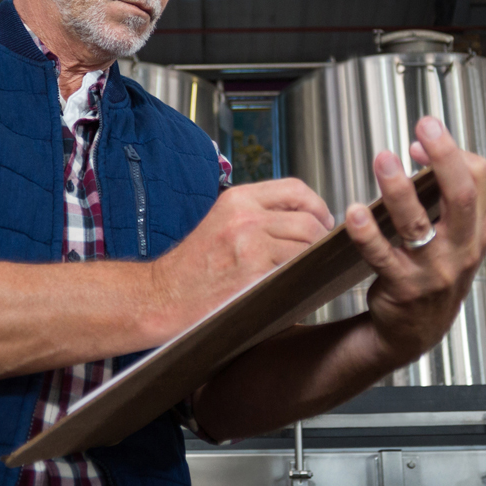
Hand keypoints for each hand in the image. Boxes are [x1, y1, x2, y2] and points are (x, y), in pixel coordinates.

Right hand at [148, 178, 334, 335]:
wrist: (162, 297)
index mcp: (237, 199)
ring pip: (307, 246)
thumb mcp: (220, 224)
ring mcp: (250, 243)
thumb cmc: (190, 270)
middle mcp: (245, 216)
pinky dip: (304, 279)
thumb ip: (256, 218)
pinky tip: (297, 287)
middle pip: (308, 220)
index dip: (317, 206)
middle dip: (321, 240)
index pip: (295, 189)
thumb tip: (303, 224)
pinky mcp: (255, 271)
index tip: (323, 222)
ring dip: (315, 262)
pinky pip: (297, 270)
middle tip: (320, 256)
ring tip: (308, 273)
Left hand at [344, 116, 485, 365]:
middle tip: (425, 126)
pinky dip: (368, 232)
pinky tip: (354, 212)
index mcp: (476, 231)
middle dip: (444, 157)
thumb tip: (417, 147)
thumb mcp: (453, 236)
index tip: (423, 134)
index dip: (453, 152)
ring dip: (399, 189)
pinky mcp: (403, 288)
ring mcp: (434, 271)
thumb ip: (442, 193)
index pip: (479, 180)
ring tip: (383, 159)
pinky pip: (383, 256)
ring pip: (419, 224)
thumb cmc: (431, 273)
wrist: (415, 331)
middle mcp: (461, 250)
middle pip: (461, 196)